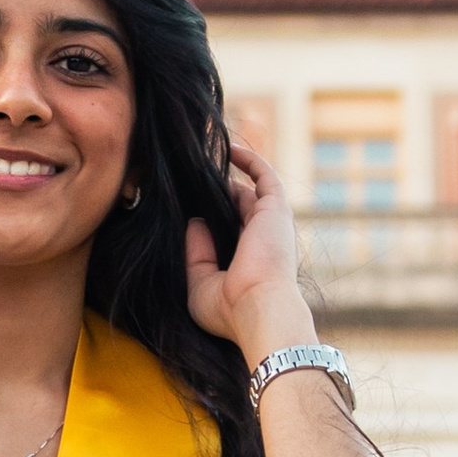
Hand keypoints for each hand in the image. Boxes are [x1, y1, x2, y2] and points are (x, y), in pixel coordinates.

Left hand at [185, 140, 312, 364]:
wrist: (258, 307)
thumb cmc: (229, 308)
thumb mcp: (199, 284)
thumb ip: (195, 254)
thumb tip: (194, 222)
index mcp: (245, 260)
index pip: (225, 231)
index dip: (206, 216)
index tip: (182, 204)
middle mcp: (260, 240)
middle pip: (235, 207)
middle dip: (212, 192)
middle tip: (186, 177)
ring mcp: (270, 223)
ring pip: (248, 189)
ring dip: (227, 173)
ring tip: (200, 158)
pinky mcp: (275, 209)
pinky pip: (263, 175)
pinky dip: (248, 160)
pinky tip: (227, 147)